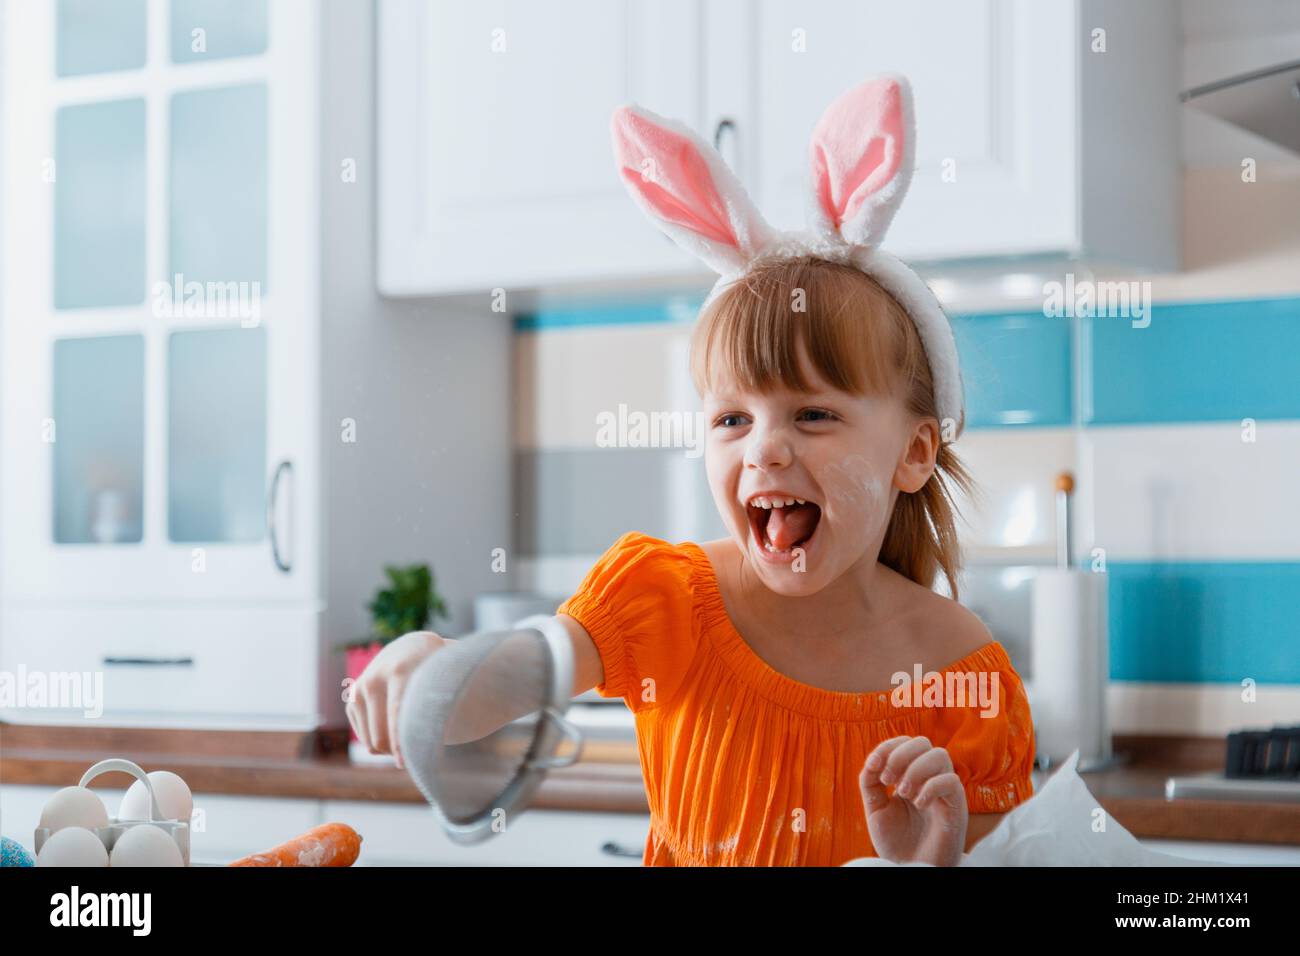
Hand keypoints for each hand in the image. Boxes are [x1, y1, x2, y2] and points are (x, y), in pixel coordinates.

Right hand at [346, 630, 446, 768]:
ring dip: (393, 749)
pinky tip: (398, 727)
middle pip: (380, 738)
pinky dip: (384, 743)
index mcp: (400, 670)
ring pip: (372, 744)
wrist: (410, 650)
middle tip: (424, 750)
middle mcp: (373, 679)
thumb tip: (469, 726)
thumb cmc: (437, 670)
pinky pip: (366, 740)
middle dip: (400, 751)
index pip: (397, 712)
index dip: (400, 742)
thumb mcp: (448, 676)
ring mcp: (358, 690)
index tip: (406, 764)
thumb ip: (455, 698)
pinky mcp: (351, 700)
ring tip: (415, 734)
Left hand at [859, 735, 966, 866]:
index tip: (874, 767)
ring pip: (940, 755)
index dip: (888, 747)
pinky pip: (951, 781)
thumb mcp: (875, 808)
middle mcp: (930, 779)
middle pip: (923, 742)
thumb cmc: (896, 841)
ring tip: (903, 793)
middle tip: (888, 780)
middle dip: (900, 754)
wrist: (909, 868)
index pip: (905, 742)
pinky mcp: (956, 808)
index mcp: (911, 775)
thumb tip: (873, 759)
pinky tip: (917, 803)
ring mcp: (944, 792)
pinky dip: (930, 787)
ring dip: (915, 769)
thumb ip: (871, 782)